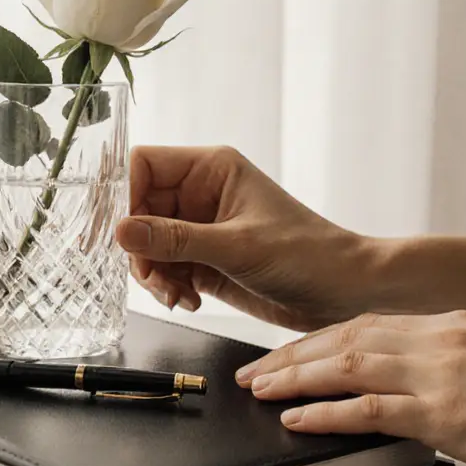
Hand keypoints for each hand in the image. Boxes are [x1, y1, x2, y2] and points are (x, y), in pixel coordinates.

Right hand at [113, 146, 367, 331]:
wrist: (344, 293)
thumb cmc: (307, 254)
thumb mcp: (237, 246)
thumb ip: (176, 239)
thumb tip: (122, 231)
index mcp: (211, 169)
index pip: (144, 165)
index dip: (124, 195)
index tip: (120, 232)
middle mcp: (201, 194)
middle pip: (138, 210)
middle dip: (139, 247)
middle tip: (152, 276)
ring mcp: (201, 228)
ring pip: (147, 244)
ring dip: (152, 273)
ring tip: (175, 295)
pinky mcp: (204, 260)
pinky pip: (165, 269)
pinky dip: (167, 287)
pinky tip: (188, 300)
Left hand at [237, 310, 465, 465]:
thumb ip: (459, 367)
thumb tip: (428, 388)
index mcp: (454, 324)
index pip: (368, 324)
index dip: (320, 338)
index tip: (291, 350)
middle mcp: (440, 338)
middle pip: (345, 338)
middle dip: (294, 354)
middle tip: (256, 370)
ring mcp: (439, 373)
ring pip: (346, 366)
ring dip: (295, 378)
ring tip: (260, 390)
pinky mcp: (444, 413)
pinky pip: (367, 409)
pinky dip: (325, 413)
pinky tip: (297, 418)